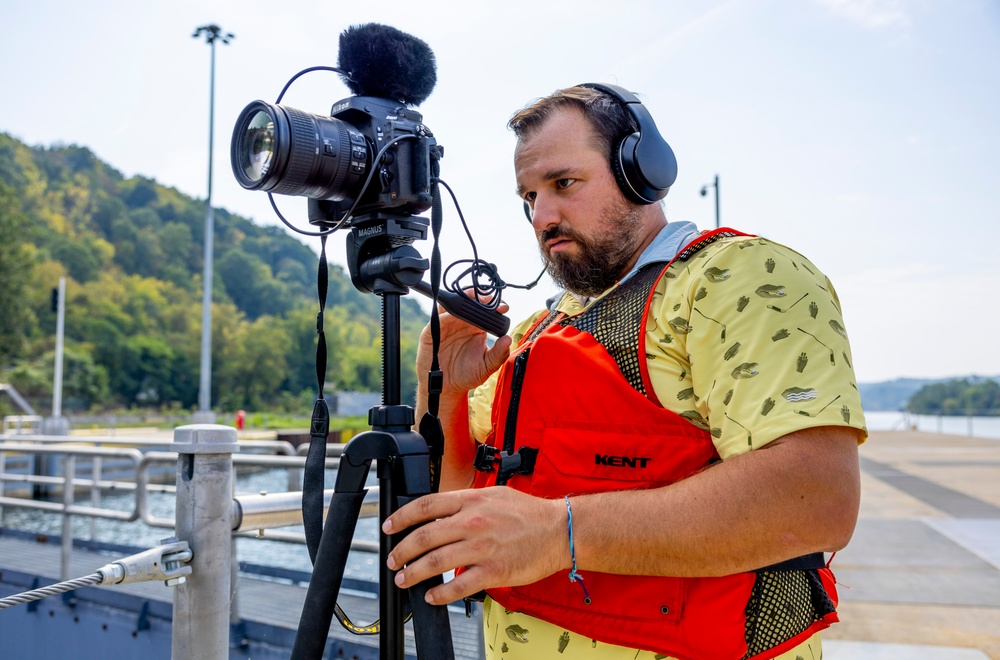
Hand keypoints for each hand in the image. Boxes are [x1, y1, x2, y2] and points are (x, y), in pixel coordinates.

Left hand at [383, 488, 567, 603]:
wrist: (559, 530)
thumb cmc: (529, 513)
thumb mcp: (494, 494)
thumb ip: (466, 502)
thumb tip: (439, 513)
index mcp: (471, 500)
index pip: (425, 506)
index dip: (401, 517)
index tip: (389, 526)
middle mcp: (472, 522)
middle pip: (424, 536)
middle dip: (401, 551)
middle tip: (392, 559)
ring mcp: (481, 548)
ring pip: (435, 562)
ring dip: (413, 573)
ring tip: (403, 578)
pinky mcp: (493, 571)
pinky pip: (458, 586)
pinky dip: (439, 593)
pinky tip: (431, 595)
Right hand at [418, 294, 511, 397]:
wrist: (446, 389)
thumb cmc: (466, 376)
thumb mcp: (486, 366)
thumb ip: (498, 354)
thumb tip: (508, 339)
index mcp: (476, 328)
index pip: (484, 311)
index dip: (493, 306)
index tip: (504, 308)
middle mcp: (461, 324)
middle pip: (468, 303)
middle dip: (478, 297)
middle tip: (488, 299)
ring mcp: (446, 326)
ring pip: (452, 306)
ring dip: (461, 300)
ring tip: (472, 299)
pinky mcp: (431, 332)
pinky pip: (437, 320)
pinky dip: (445, 315)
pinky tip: (453, 316)